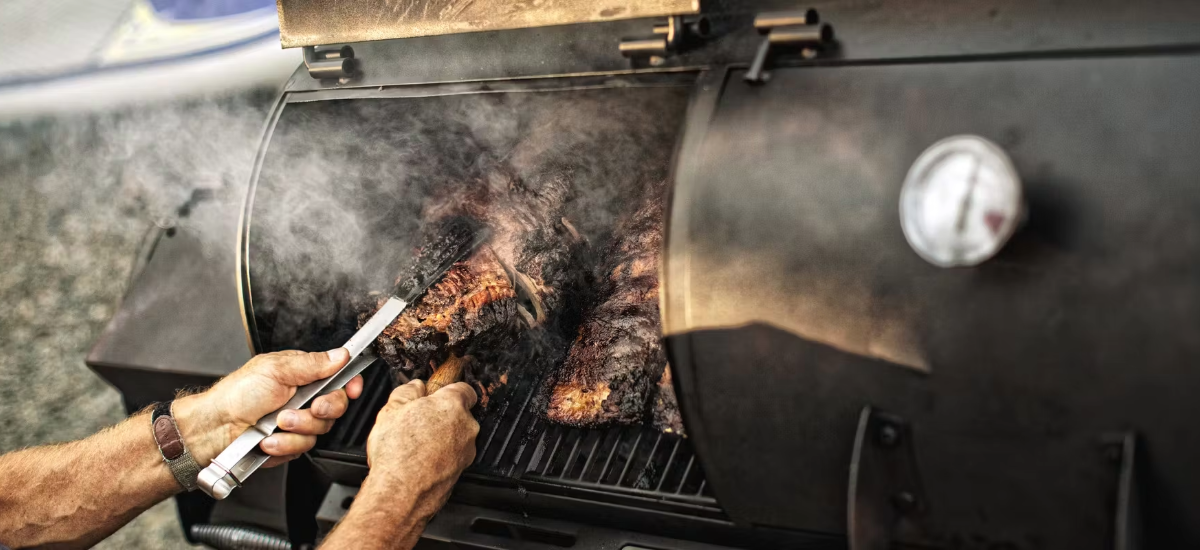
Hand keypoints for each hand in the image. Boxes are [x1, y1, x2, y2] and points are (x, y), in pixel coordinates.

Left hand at [174, 348, 363, 467]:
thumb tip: (340, 354)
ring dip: (297, 427)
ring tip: (275, 422)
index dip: (350, 384)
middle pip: (336, 406)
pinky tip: (269, 439)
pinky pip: (303, 447)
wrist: (215, 427)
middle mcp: (303, 398)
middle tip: (309, 406)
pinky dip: (284, 444)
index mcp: (303, 375)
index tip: (352, 389)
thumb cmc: (237, 394)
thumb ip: (313, 364)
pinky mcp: (290, 444)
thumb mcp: (276, 370)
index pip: (339, 377)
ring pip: (320, 429)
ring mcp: (298, 422)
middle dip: (323, 408)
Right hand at [363, 380, 478, 520]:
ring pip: (456, 438)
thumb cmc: (397, 452)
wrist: (400, 493)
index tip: (434, 396)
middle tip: (416, 422)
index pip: (464, 389)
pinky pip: (451, 458)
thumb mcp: (392, 408)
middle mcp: (466, 427)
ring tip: (413, 446)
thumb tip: (415, 387)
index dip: (447, 391)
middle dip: (440, 417)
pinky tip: (418, 462)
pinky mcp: (460, 473)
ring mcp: (466, 452)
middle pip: (459, 415)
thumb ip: (408, 391)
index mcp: (452, 405)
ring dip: (440, 439)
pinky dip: (439, 459)